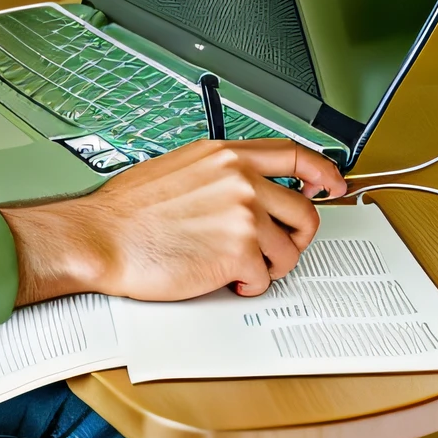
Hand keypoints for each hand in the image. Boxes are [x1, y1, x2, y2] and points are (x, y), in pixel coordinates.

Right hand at [0, 138, 346, 304]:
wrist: (105, 236)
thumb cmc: (130, 211)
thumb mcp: (181, 169)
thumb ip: (221, 173)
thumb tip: (248, 188)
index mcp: (225, 153)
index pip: (294, 152)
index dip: (323, 170)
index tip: (333, 184)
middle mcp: (240, 177)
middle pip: (304, 209)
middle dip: (295, 236)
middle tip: (275, 247)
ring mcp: (243, 212)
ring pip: (288, 250)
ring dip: (266, 265)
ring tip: (234, 263)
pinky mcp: (240, 249)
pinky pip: (265, 278)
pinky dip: (247, 284)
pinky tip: (222, 275)